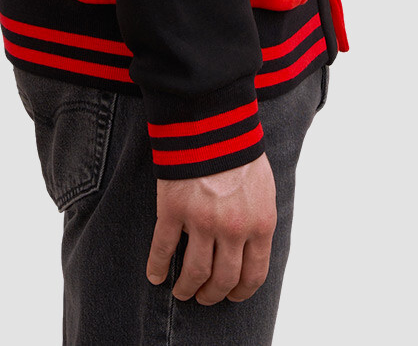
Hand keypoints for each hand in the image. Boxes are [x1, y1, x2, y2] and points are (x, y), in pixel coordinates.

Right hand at [145, 151, 276, 304]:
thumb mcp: (263, 187)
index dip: (241, 291)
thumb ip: (257, 219)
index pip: (253, 274)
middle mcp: (233, 229)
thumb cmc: (239, 150)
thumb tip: (251, 246)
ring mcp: (202, 221)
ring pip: (195, 272)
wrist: (212, 120)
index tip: (232, 296)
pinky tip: (155, 275)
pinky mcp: (173, 210)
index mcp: (259, 223)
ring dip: (187, 288)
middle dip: (212, 294)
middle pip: (223, 279)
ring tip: (181, 291)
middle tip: (203, 296)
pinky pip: (163, 249)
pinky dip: (157, 267)